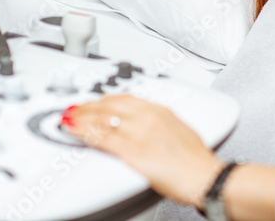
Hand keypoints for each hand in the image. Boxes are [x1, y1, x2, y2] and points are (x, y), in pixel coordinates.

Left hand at [62, 94, 225, 208]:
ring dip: (82, 116)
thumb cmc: (196, 159)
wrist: (204, 176)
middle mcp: (148, 116)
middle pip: (110, 104)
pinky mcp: (132, 150)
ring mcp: (139, 132)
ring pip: (102, 118)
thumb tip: (150, 126)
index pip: (124, 97)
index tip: (95, 102)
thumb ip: (161, 123)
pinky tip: (75, 131)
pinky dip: (84, 132)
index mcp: (160, 109)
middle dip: (89, 105)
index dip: (105, 99)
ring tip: (71, 118)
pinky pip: (102, 137)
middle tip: (76, 108)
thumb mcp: (179, 130)